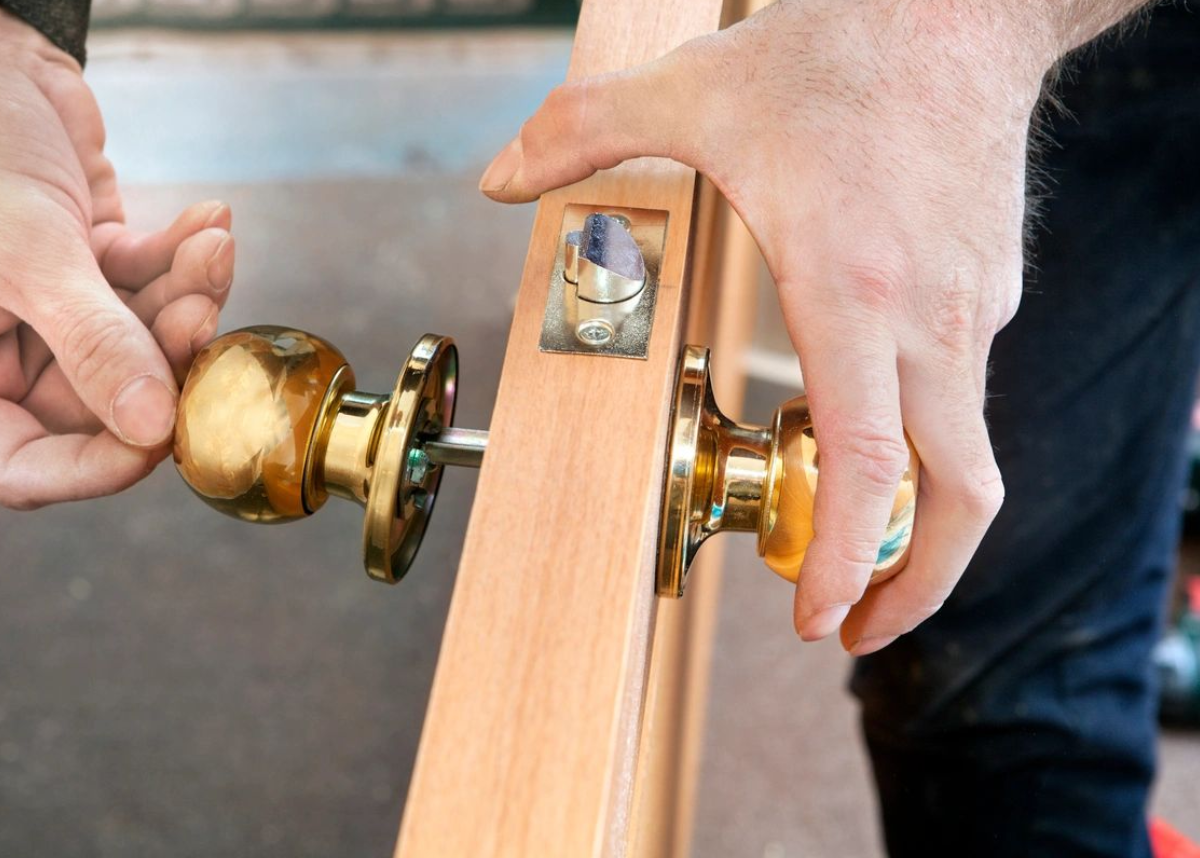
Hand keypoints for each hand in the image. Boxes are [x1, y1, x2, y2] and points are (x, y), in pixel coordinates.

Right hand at [0, 10, 234, 508]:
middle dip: (166, 358)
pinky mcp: (91, 268)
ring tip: (211, 254)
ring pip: (142, 342)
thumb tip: (153, 427)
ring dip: (187, 300)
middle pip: (106, 402)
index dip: (97, 468)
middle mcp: (5, 354)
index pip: (27, 465)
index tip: (164, 438)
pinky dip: (184, 259)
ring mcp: (52, 313)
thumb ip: (92, 341)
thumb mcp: (25, 251)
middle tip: (200, 315)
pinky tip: (210, 225)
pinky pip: (150, 284)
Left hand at [478, 0, 1066, 652]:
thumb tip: (502, 177)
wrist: (967, 6)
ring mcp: (973, 310)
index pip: (869, 466)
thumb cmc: (841, 51)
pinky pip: (960, 394)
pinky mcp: (988, 292)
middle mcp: (927, 319)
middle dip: (912, 585)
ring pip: (963, 452)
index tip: (820, 618)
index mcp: (851, 289)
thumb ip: (585, 133)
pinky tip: (860, 424)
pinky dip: (918, 441)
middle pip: (957, 496)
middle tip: (852, 626)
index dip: (846, 560)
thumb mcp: (696, 89)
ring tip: (842, 544)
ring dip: (909, 518)